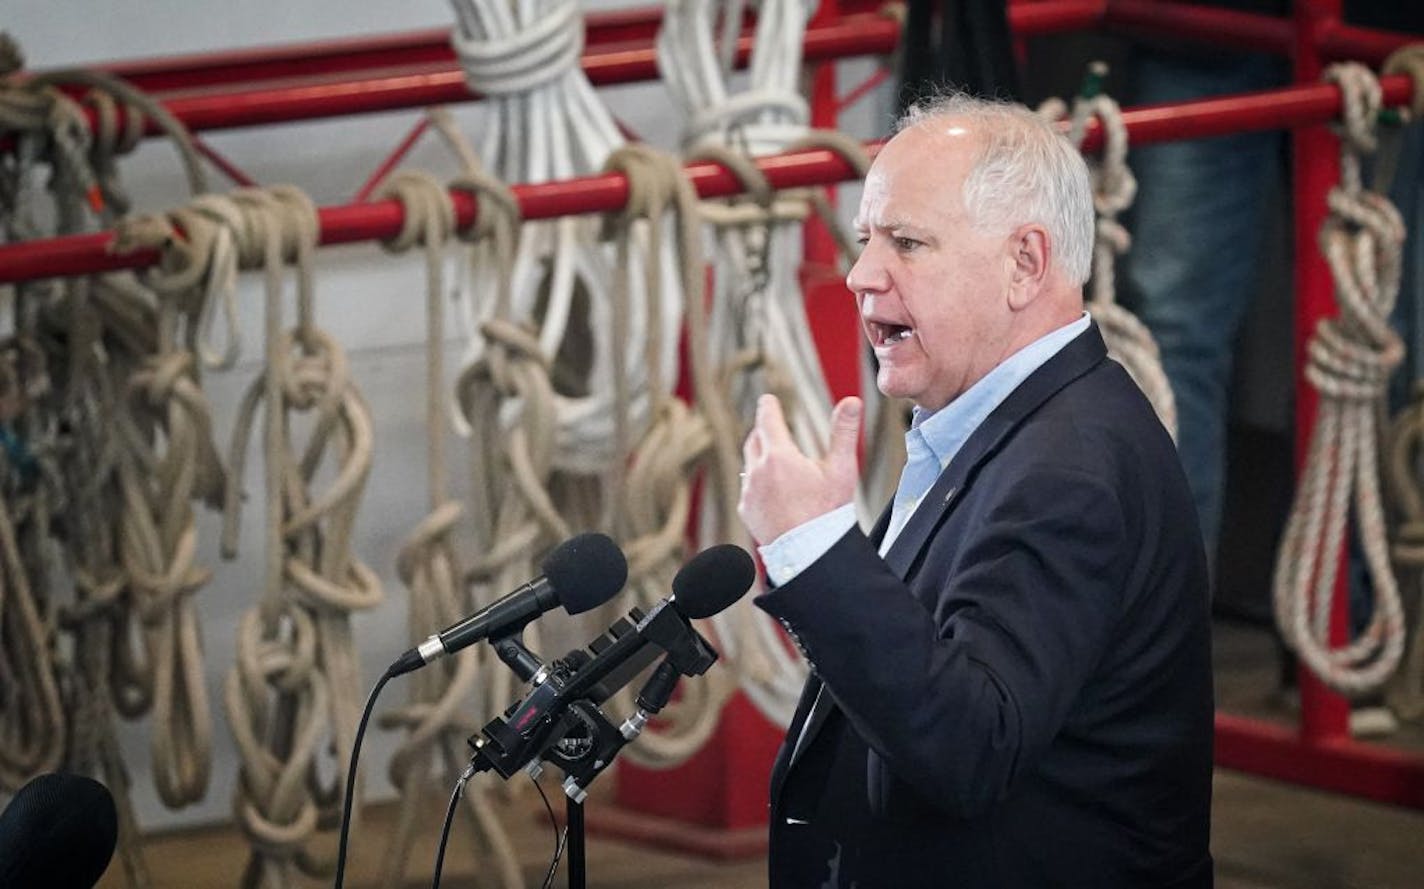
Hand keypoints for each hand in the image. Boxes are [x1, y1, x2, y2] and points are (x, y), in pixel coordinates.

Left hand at [738, 394, 861, 544]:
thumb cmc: (827, 512)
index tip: (768, 399)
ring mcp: (749, 492)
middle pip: (754, 439)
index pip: (767, 419)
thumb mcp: (840, 469)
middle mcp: (757, 471)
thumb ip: (844, 432)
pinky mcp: (746, 510)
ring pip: (749, 464)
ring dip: (760, 457)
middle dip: (763, 431)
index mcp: (779, 456)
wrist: (810, 551)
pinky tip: (773, 489)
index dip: (768, 406)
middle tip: (772, 427)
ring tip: (775, 459)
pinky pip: (748, 488)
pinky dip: (757, 482)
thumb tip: (851, 401)